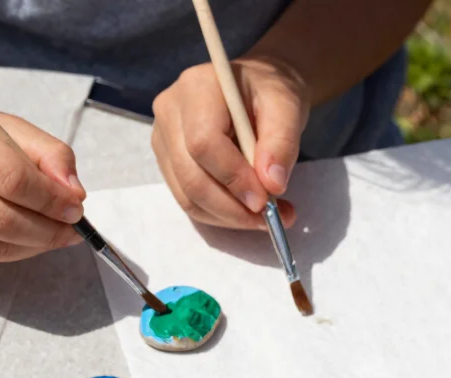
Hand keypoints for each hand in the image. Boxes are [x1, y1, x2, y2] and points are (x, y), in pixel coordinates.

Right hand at [0, 88, 85, 261]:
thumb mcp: (8, 127)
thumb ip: (49, 153)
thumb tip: (74, 195)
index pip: (12, 178)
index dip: (51, 200)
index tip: (76, 208)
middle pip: (3, 221)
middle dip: (48, 231)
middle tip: (72, 229)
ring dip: (35, 246)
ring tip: (54, 234)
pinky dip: (13, 253)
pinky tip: (26, 239)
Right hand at [152, 56, 307, 228]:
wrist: (253, 91)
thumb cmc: (269, 92)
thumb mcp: (287, 106)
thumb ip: (282, 142)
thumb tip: (272, 184)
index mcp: (197, 88)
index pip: (203, 143)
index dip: (233, 178)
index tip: (263, 200)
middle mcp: (170, 112)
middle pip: (192, 176)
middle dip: (232, 207)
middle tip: (269, 218)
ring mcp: (163, 140)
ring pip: (188, 197)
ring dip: (228, 217)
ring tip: (264, 217)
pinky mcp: (168, 164)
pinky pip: (189, 202)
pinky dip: (220, 215)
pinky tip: (245, 212)